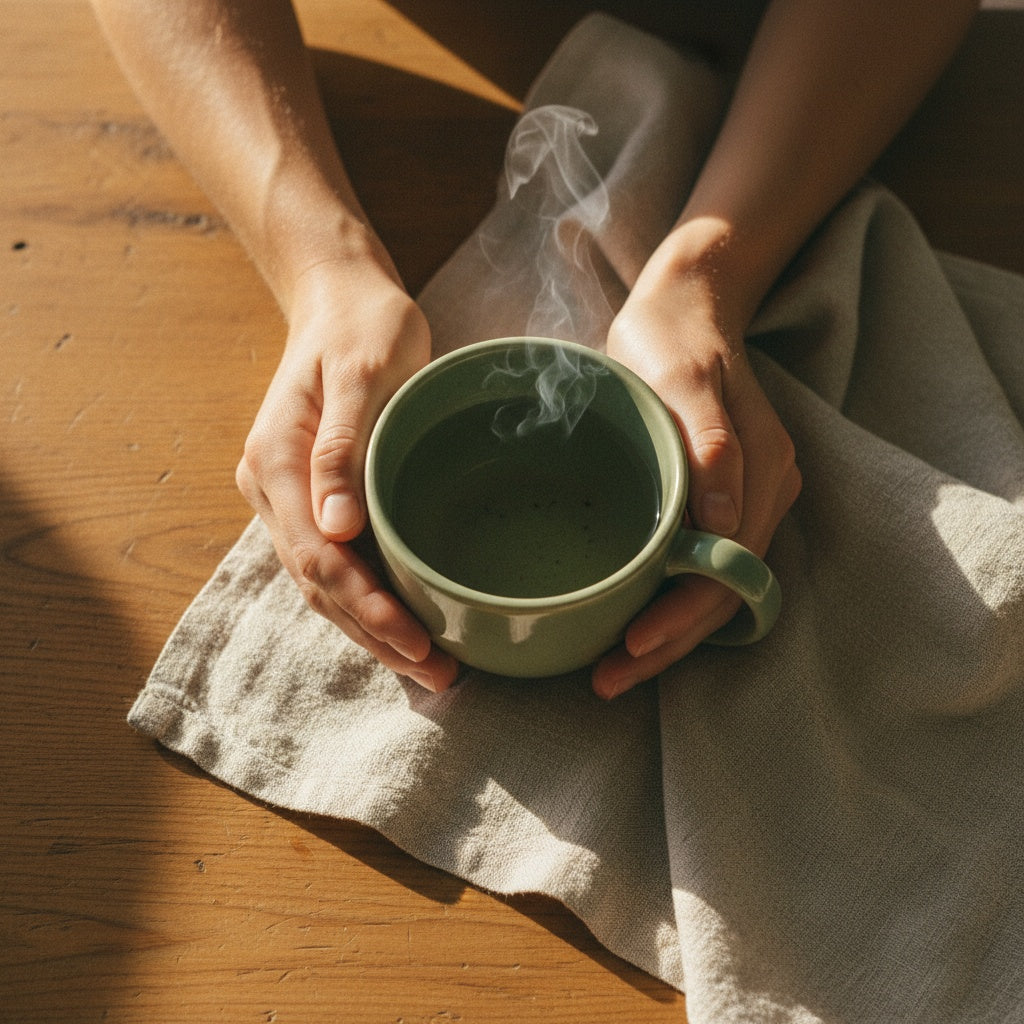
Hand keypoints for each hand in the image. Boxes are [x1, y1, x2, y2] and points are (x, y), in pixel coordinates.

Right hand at [235, 260, 459, 691]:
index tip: (418, 644)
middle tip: (438, 675)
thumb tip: (336, 528)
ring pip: (324, 583)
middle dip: (375, 636)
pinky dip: (367, 598)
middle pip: (318, 586)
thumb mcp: (360, 372)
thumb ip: (342, 448)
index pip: (318, 559)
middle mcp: (274, 489)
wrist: (340, 297)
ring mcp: (290, 495)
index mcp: (277, 462)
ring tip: (427, 667)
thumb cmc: (361, 325)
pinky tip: (403, 620)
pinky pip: (336, 561)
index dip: (367, 609)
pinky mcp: (315, 495)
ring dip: (372, 629)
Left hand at [594, 240, 800, 698]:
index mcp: (760, 473)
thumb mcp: (682, 376)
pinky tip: (628, 617)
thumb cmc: (672, 335)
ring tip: (611, 668)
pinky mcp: (719, 495)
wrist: (686, 301)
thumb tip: (725, 526)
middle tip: (604, 681)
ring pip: (711, 587)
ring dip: (666, 633)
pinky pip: (700, 563)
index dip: (678, 621)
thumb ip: (711, 445)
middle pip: (719, 594)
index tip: (628, 651)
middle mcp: (761, 495)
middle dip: (665, 645)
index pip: (724, 574)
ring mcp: (744, 498)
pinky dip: (666, 599)